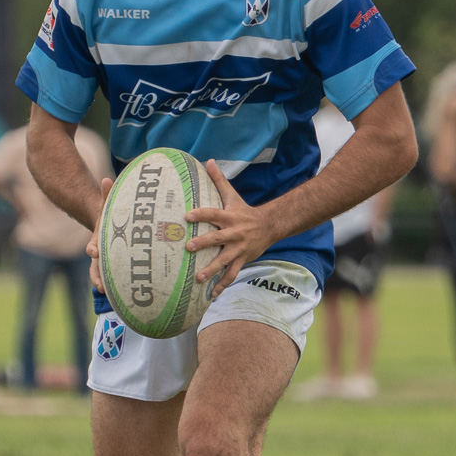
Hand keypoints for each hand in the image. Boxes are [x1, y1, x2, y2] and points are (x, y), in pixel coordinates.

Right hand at [85, 177, 113, 292]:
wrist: (109, 227)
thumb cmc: (111, 216)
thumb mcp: (108, 205)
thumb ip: (107, 195)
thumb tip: (107, 179)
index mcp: (97, 239)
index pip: (93, 245)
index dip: (93, 249)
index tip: (94, 251)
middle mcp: (98, 253)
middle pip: (94, 266)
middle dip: (96, 275)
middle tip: (99, 284)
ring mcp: (104, 262)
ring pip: (101, 276)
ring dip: (103, 284)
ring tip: (107, 293)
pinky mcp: (113, 269)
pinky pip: (112, 280)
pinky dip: (114, 288)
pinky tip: (121, 297)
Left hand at [182, 161, 276, 295]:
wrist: (269, 226)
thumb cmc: (244, 210)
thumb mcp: (232, 195)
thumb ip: (218, 180)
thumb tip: (208, 160)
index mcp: (229, 216)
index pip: (212, 213)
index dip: (200, 214)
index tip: (186, 216)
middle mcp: (233, 233)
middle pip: (217, 238)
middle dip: (203, 243)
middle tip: (188, 248)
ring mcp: (238, 249)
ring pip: (224, 261)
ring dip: (211, 270)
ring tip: (198, 278)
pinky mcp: (242, 260)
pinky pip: (231, 274)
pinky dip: (222, 285)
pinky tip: (211, 294)